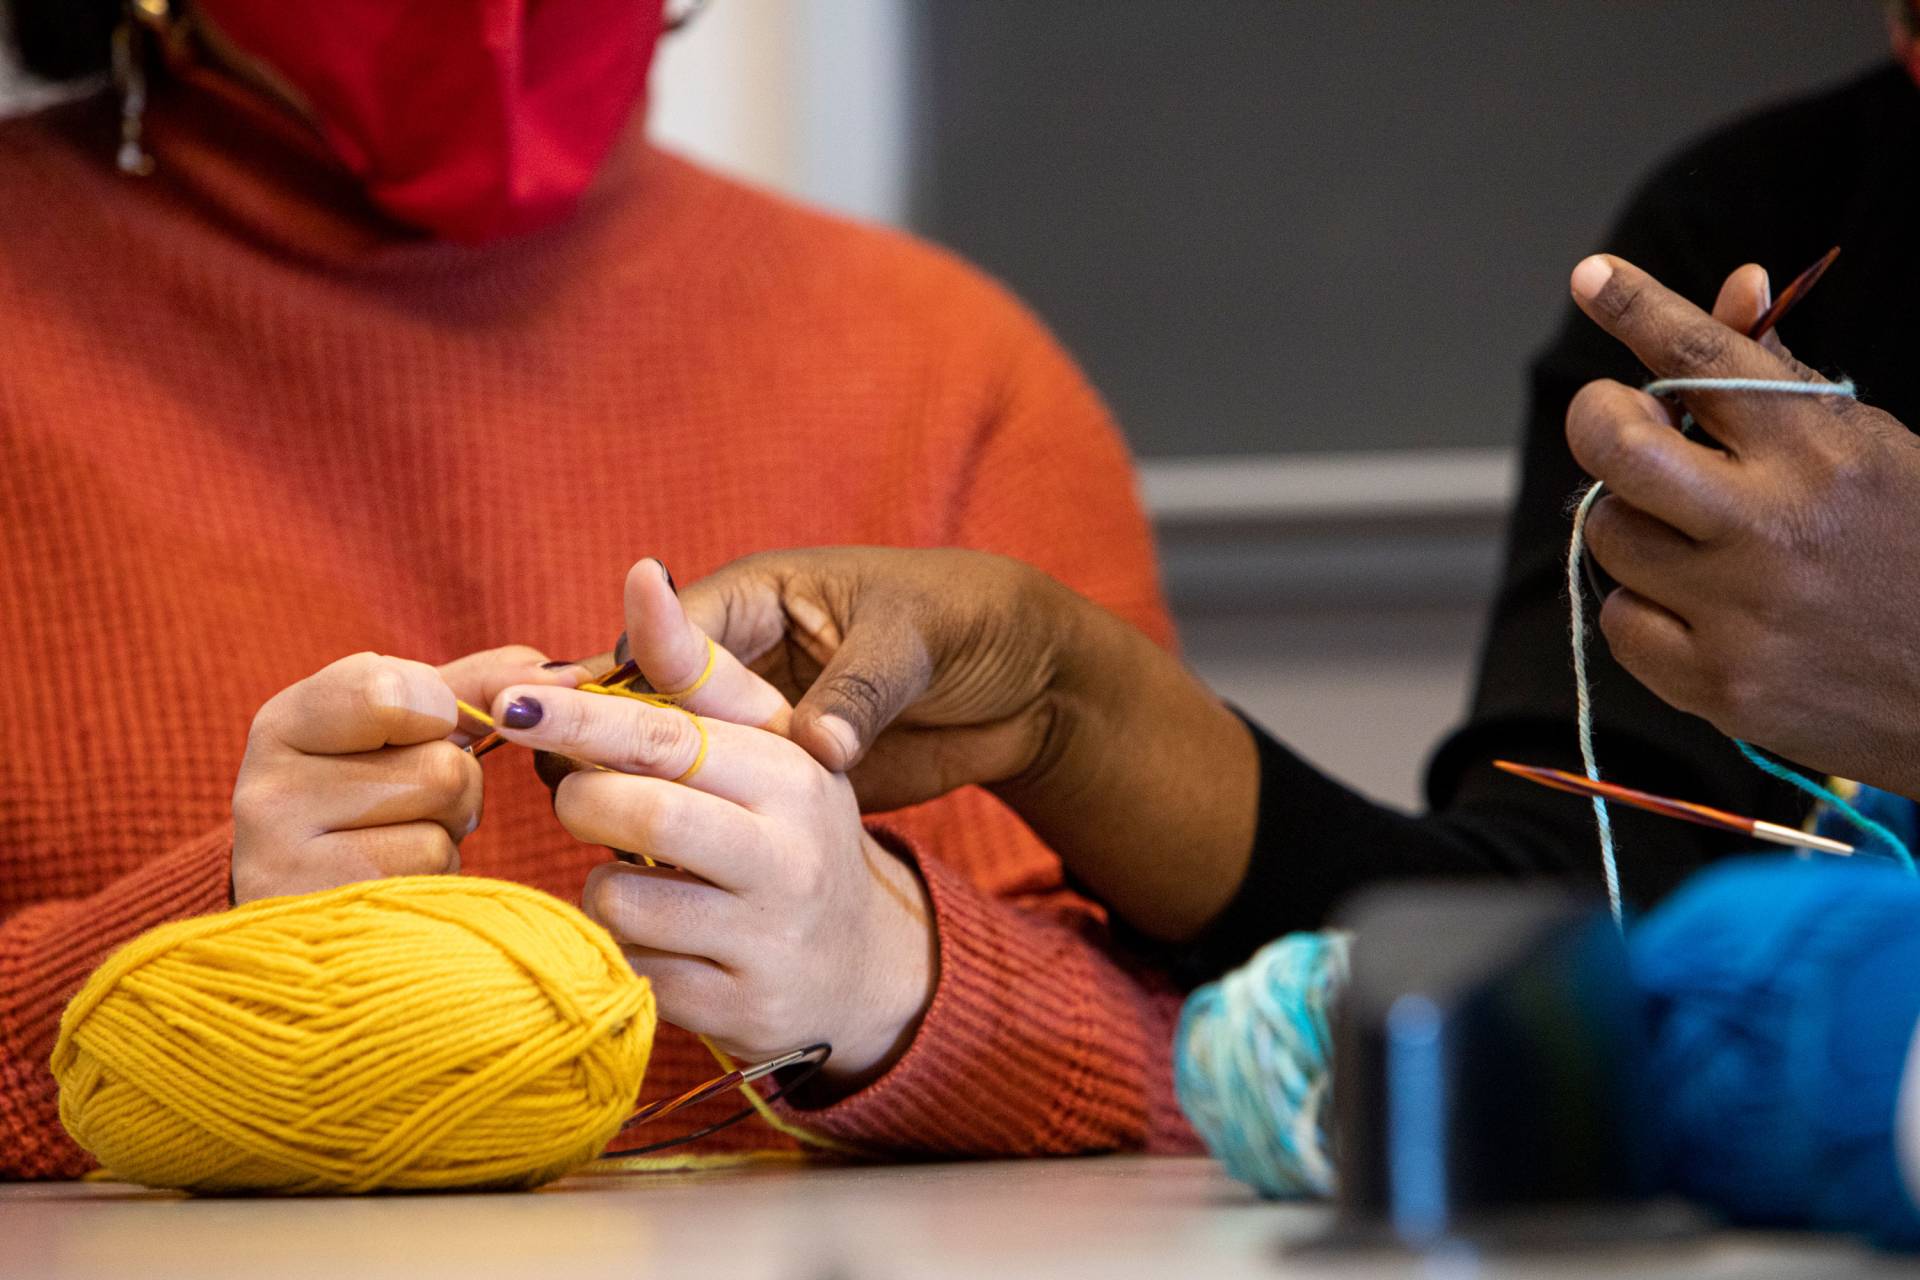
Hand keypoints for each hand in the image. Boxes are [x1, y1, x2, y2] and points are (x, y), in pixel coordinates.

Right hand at [231, 646, 582, 902]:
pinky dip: (437, 878)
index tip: (424, 731)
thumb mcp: (408, 725)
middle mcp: (266, 790)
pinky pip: (435, 877)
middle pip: (441, 766)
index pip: (389, 688)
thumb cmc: (372, 798)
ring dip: (447, 835)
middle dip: (454, 786)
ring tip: (399, 842)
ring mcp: (283, 864)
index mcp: (285, 722)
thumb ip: (478, 684)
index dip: (439, 712)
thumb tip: (569, 672)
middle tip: (410, 804)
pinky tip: (394, 881)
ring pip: (443, 828)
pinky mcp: (326, 917)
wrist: (313, 908)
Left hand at [486, 671, 936, 1086]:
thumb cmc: (788, 829)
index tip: (514, 702)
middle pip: (635, 815)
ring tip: (641, 876)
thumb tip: (642, 573)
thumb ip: (694, 667)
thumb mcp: (766, 742)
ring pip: (617, 901)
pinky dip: (623, 949)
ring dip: (603, 884)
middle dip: (580, 801)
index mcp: (791, 775)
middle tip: (584, 799)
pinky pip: (628, 970)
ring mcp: (765, 940)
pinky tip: (662, 936)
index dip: (579, 718)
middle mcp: (788, 857)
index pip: (666, 736)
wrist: (862, 964)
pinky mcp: (738, 1011)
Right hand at [624, 549, 1257, 940]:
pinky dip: (681, 829)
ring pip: (665, 760)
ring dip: (632, 793)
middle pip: (642, 705)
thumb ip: (858, 692)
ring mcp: (755, 722)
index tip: (559, 728)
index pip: (659, 642)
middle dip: (599, 745)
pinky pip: (712, 801)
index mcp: (757, 599)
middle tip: (562, 794)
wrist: (1029, 675)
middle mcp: (742, 659)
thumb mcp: (913, 643)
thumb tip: (816, 749)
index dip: (606, 685)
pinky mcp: (777, 775)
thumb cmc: (968, 623)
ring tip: (590, 840)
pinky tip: (650, 872)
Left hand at [1568, 253, 1919, 794]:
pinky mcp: (1716, 685)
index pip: (1708, 358)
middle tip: (1617, 421)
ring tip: (1689, 531)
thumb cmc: (1909, 551)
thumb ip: (1786, 380)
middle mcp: (1775, 526)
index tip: (1592, 278)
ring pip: (1606, 533)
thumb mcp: (1873, 450)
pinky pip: (1617, 620)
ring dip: (1629, 520)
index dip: (1638, 308)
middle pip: (1617, 448)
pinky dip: (1640, 606)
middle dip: (1598, 421)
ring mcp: (1741, 611)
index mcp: (1824, 451)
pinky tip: (1697, 606)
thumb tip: (1738, 288)